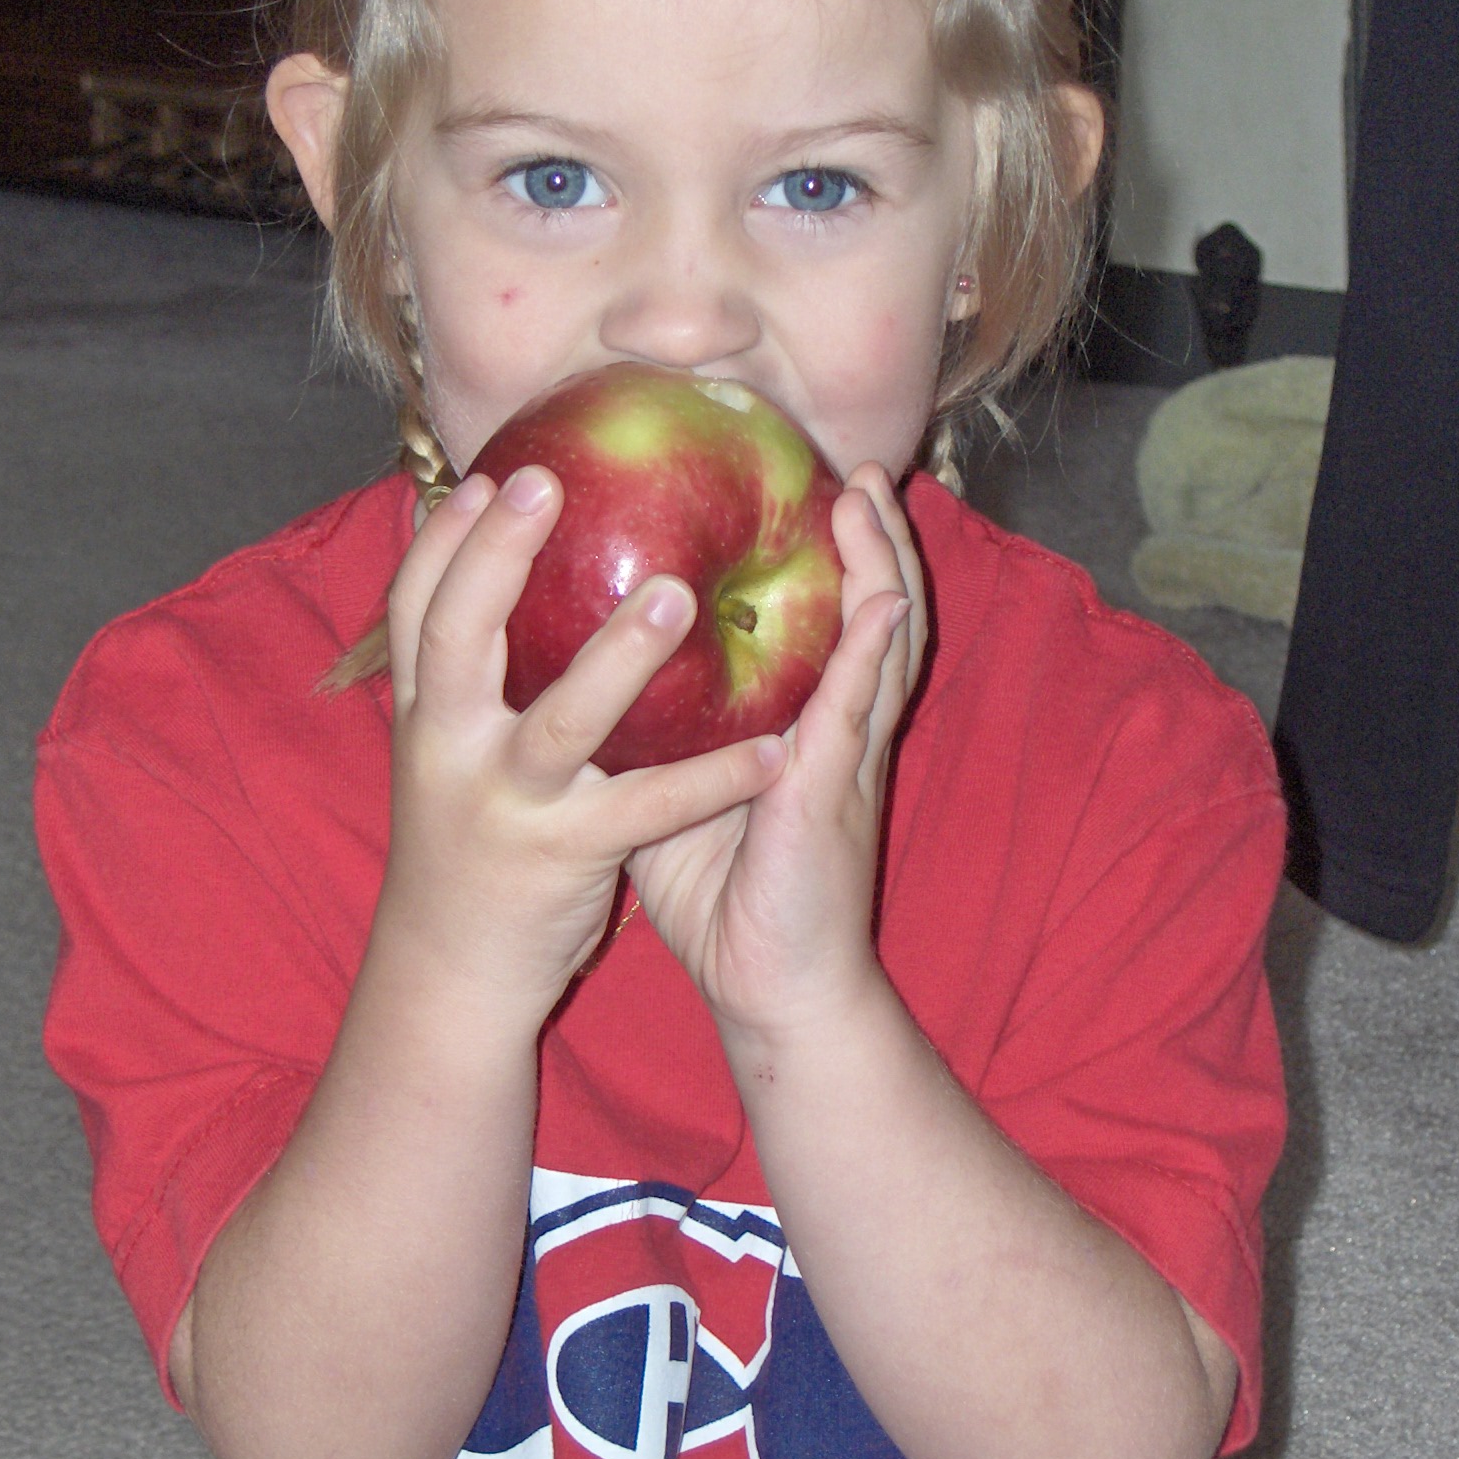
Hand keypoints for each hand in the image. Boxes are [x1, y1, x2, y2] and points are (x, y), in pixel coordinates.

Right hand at [375, 465, 785, 1022]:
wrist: (450, 971)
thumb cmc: (466, 845)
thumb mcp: (446, 755)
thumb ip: (469, 680)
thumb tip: (496, 579)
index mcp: (422, 714)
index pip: (414, 606)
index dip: (446, 538)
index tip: (490, 475)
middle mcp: (447, 749)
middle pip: (458, 634)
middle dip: (498, 556)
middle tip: (548, 484)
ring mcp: (505, 804)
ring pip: (560, 719)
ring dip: (619, 654)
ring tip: (680, 596)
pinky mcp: (563, 857)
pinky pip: (646, 808)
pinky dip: (711, 780)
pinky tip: (770, 748)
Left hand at [628, 465, 925, 1039]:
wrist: (770, 989)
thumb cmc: (719, 894)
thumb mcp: (672, 786)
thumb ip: (652, 727)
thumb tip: (577, 665)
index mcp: (798, 725)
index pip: (822, 627)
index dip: (824, 562)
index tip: (807, 490)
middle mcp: (831, 730)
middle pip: (868, 614)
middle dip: (867, 540)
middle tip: (853, 469)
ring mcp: (840, 757)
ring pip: (880, 642)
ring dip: (881, 566)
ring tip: (867, 498)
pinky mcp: (832, 792)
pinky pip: (860, 708)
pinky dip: (873, 648)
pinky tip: (880, 598)